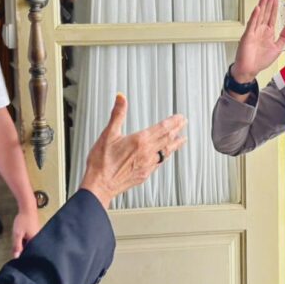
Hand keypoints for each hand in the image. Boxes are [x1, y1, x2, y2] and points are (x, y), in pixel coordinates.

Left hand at [11, 210, 39, 257]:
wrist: (28, 208)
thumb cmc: (23, 220)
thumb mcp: (17, 234)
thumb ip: (17, 246)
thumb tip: (16, 257)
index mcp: (34, 241)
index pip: (28, 253)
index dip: (21, 255)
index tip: (16, 255)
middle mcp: (37, 239)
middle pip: (29, 248)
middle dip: (22, 249)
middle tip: (16, 247)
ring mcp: (37, 235)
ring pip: (29, 243)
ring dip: (23, 244)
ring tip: (19, 239)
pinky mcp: (35, 232)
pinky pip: (30, 239)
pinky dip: (25, 239)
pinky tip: (22, 236)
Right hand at [80, 93, 186, 208]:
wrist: (100, 185)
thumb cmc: (101, 162)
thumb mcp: (108, 134)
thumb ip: (117, 114)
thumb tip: (121, 98)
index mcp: (140, 141)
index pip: (162, 128)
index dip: (173, 122)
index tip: (180, 117)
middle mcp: (147, 153)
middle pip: (167, 139)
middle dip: (177, 129)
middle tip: (184, 123)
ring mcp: (147, 165)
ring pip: (166, 152)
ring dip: (175, 144)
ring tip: (181, 139)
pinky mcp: (144, 175)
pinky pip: (159, 163)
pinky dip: (165, 156)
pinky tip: (165, 156)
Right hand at [232, 0, 284, 82]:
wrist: (249, 70)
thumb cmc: (260, 60)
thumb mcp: (277, 48)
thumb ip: (284, 37)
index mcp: (267, 32)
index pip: (272, 16)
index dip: (274, 6)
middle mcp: (260, 30)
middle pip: (265, 12)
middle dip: (268, 1)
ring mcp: (253, 32)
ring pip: (259, 15)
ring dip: (262, 5)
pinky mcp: (248, 36)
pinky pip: (252, 24)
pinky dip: (255, 16)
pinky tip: (258, 8)